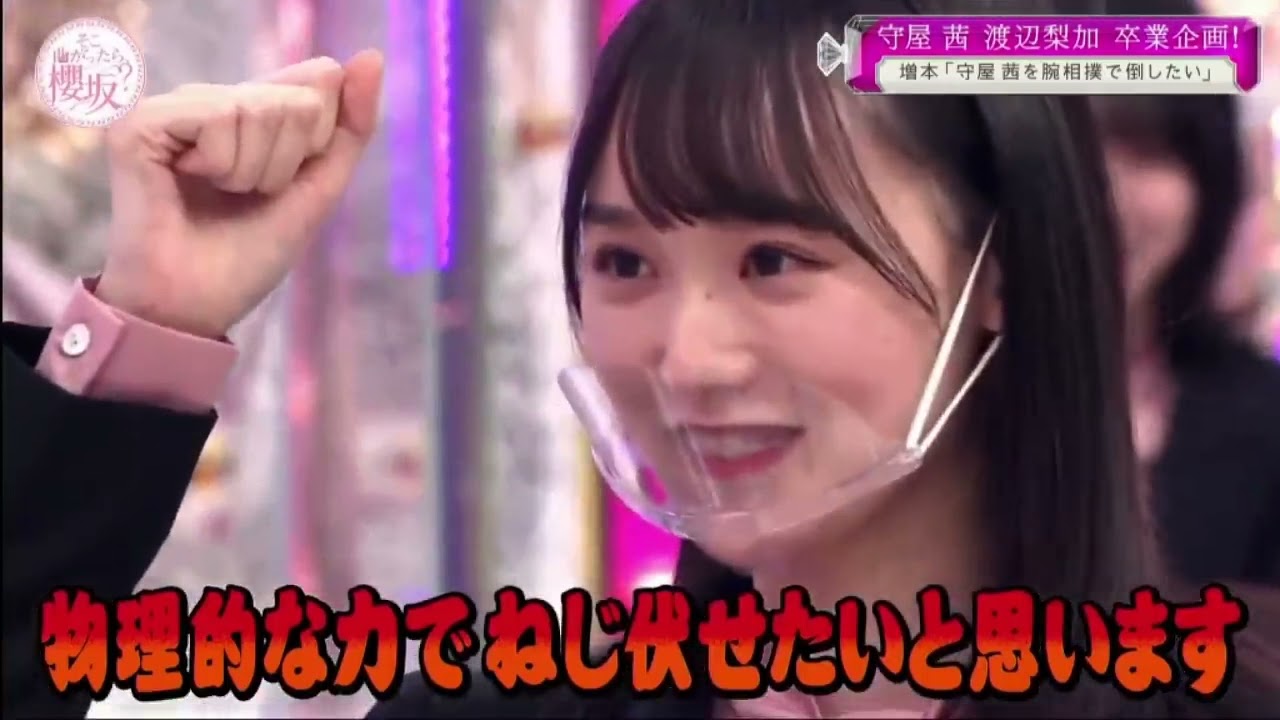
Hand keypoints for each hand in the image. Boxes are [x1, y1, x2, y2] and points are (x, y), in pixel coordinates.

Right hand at [96, 50, 384, 337]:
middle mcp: (210, 100)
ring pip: (260, 107)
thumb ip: (350, 127)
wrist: (196, 306)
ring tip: (219, 195)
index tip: (282, 183)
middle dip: (287, 163)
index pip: (318, 85)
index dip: (316, 143)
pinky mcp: (141, 121)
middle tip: (245, 196)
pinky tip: (190, 183)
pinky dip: (224, 163)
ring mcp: (174, 107)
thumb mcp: (318, 188)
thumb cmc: (249, 254)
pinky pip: (220, 114)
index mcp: (250, 111)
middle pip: (295, 100)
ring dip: (255, 171)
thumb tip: (370, 57)